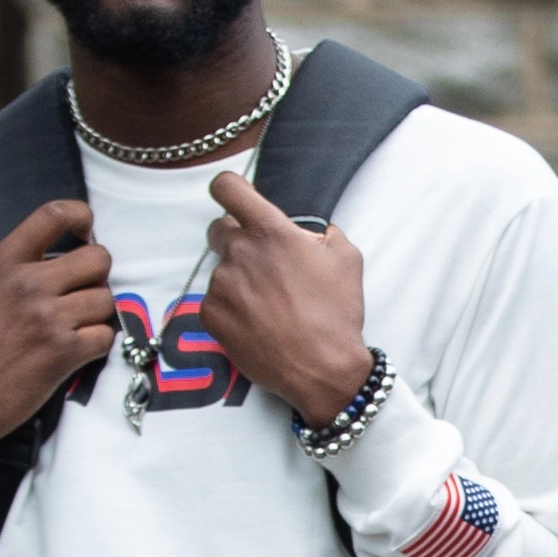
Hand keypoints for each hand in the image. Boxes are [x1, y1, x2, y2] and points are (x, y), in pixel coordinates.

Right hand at [0, 197, 120, 456]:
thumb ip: (19, 271)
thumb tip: (64, 262)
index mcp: (4, 263)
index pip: (54, 214)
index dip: (81, 217)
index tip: (86, 230)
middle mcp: (29, 284)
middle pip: (98, 258)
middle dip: (97, 276)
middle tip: (82, 292)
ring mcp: (49, 318)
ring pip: (106, 299)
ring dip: (97, 314)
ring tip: (73, 327)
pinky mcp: (64, 353)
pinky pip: (105, 336)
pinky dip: (96, 344)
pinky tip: (75, 350)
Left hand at [201, 168, 374, 431]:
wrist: (321, 368)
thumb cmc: (336, 314)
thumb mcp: (346, 257)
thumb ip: (321, 231)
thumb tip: (308, 230)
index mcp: (270, 231)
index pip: (227, 188)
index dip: (229, 189)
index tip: (235, 197)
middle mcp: (239, 253)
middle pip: (220, 228)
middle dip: (238, 239)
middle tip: (263, 263)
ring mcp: (221, 285)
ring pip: (221, 268)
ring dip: (239, 277)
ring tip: (269, 303)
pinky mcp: (211, 314)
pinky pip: (215, 299)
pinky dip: (231, 306)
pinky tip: (257, 321)